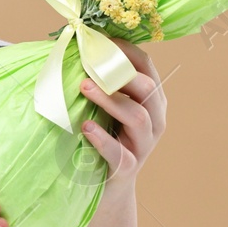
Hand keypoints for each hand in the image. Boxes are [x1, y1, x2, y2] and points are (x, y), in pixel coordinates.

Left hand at [76, 37, 166, 198]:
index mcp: (151, 100)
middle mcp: (154, 121)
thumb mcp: (107, 108)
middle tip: (89, 66)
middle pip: (148, 90)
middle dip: (119, 73)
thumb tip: (74, 46)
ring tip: (84, 89)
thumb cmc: (105, 136)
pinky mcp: (128, 168)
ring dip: (110, 100)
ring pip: (138, 118)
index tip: (102, 39)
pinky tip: (86, 128)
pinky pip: (120, 154)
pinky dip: (103, 139)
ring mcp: (144, 145)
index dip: (126, 51)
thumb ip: (100, 83)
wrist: (108, 187)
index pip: (146, 67)